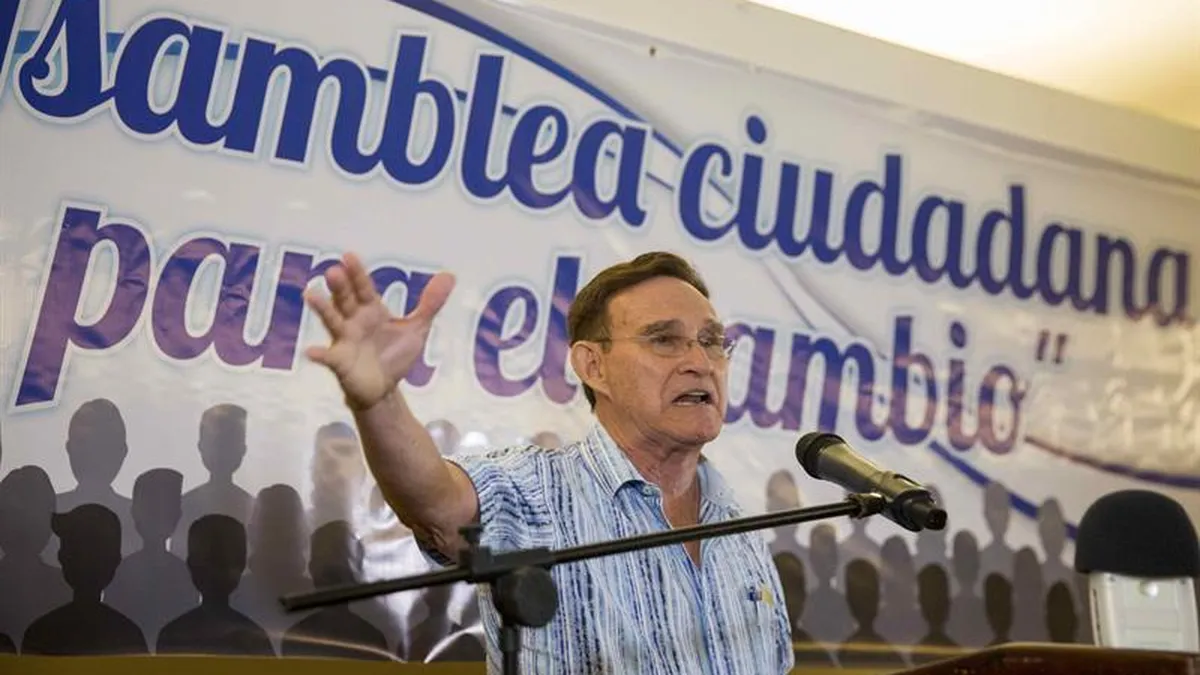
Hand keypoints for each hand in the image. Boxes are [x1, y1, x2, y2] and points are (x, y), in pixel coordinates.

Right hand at [305, 252, 454, 409]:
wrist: (385, 389)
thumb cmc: (394, 354)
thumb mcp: (416, 328)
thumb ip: (430, 303)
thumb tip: (449, 275)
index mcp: (371, 310)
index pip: (363, 287)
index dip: (357, 273)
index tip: (348, 256)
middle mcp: (354, 321)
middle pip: (345, 300)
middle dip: (340, 286)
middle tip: (333, 271)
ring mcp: (345, 341)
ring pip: (332, 322)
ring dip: (322, 309)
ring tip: (310, 294)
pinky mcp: (341, 363)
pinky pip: (329, 358)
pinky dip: (320, 354)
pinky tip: (311, 352)